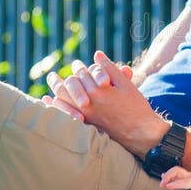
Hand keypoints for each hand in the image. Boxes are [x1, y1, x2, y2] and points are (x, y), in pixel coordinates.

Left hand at [44, 51, 167, 154]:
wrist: (141, 134)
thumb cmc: (136, 107)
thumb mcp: (126, 85)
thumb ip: (109, 69)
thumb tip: (96, 55)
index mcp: (98, 90)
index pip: (82, 73)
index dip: (79, 67)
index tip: (77, 64)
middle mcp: (88, 103)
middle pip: (69, 84)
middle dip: (65, 76)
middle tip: (56, 74)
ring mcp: (85, 116)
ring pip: (63, 98)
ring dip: (56, 88)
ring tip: (52, 80)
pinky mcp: (85, 126)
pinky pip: (64, 114)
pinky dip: (56, 106)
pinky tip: (49, 100)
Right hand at [161, 165, 190, 189]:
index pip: (185, 181)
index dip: (176, 184)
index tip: (167, 186)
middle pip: (177, 171)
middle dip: (168, 176)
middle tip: (163, 185)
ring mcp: (188, 175)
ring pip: (175, 171)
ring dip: (167, 176)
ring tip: (162, 184)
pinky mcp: (187, 176)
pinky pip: (176, 174)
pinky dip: (169, 175)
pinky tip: (163, 177)